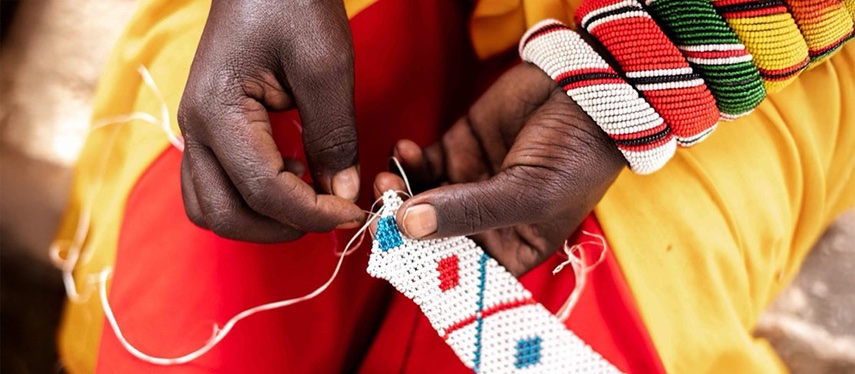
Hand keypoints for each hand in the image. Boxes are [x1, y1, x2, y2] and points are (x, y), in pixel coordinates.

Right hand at [178, 0, 363, 241]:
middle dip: (279, 227)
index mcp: (217, 113)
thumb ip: (333, 136)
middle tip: (329, 212)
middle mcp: (195, 129)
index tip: (352, 212)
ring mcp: (196, 129)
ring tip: (306, 190)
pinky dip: (250, 198)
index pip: (263, 191)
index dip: (311, 213)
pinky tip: (290, 171)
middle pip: (223, 215)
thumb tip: (341, 192)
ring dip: (259, 218)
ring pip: (211, 207)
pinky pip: (216, 185)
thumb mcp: (325, 67)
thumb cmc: (292, 2)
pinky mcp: (209, 127)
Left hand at [374, 63, 625, 275]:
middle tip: (380, 211)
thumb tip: (406, 224)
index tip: (396, 254)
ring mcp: (469, 185)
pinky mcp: (458, 149)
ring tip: (386, 178)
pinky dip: (405, 161)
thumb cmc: (576, 152)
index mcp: (514, 246)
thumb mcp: (529, 192)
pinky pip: (420, 164)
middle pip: (432, 237)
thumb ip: (468, 211)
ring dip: (397, 192)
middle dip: (402, 227)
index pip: (461, 271)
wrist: (588, 87)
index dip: (426, 268)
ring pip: (418, 200)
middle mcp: (488, 222)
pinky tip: (403, 150)